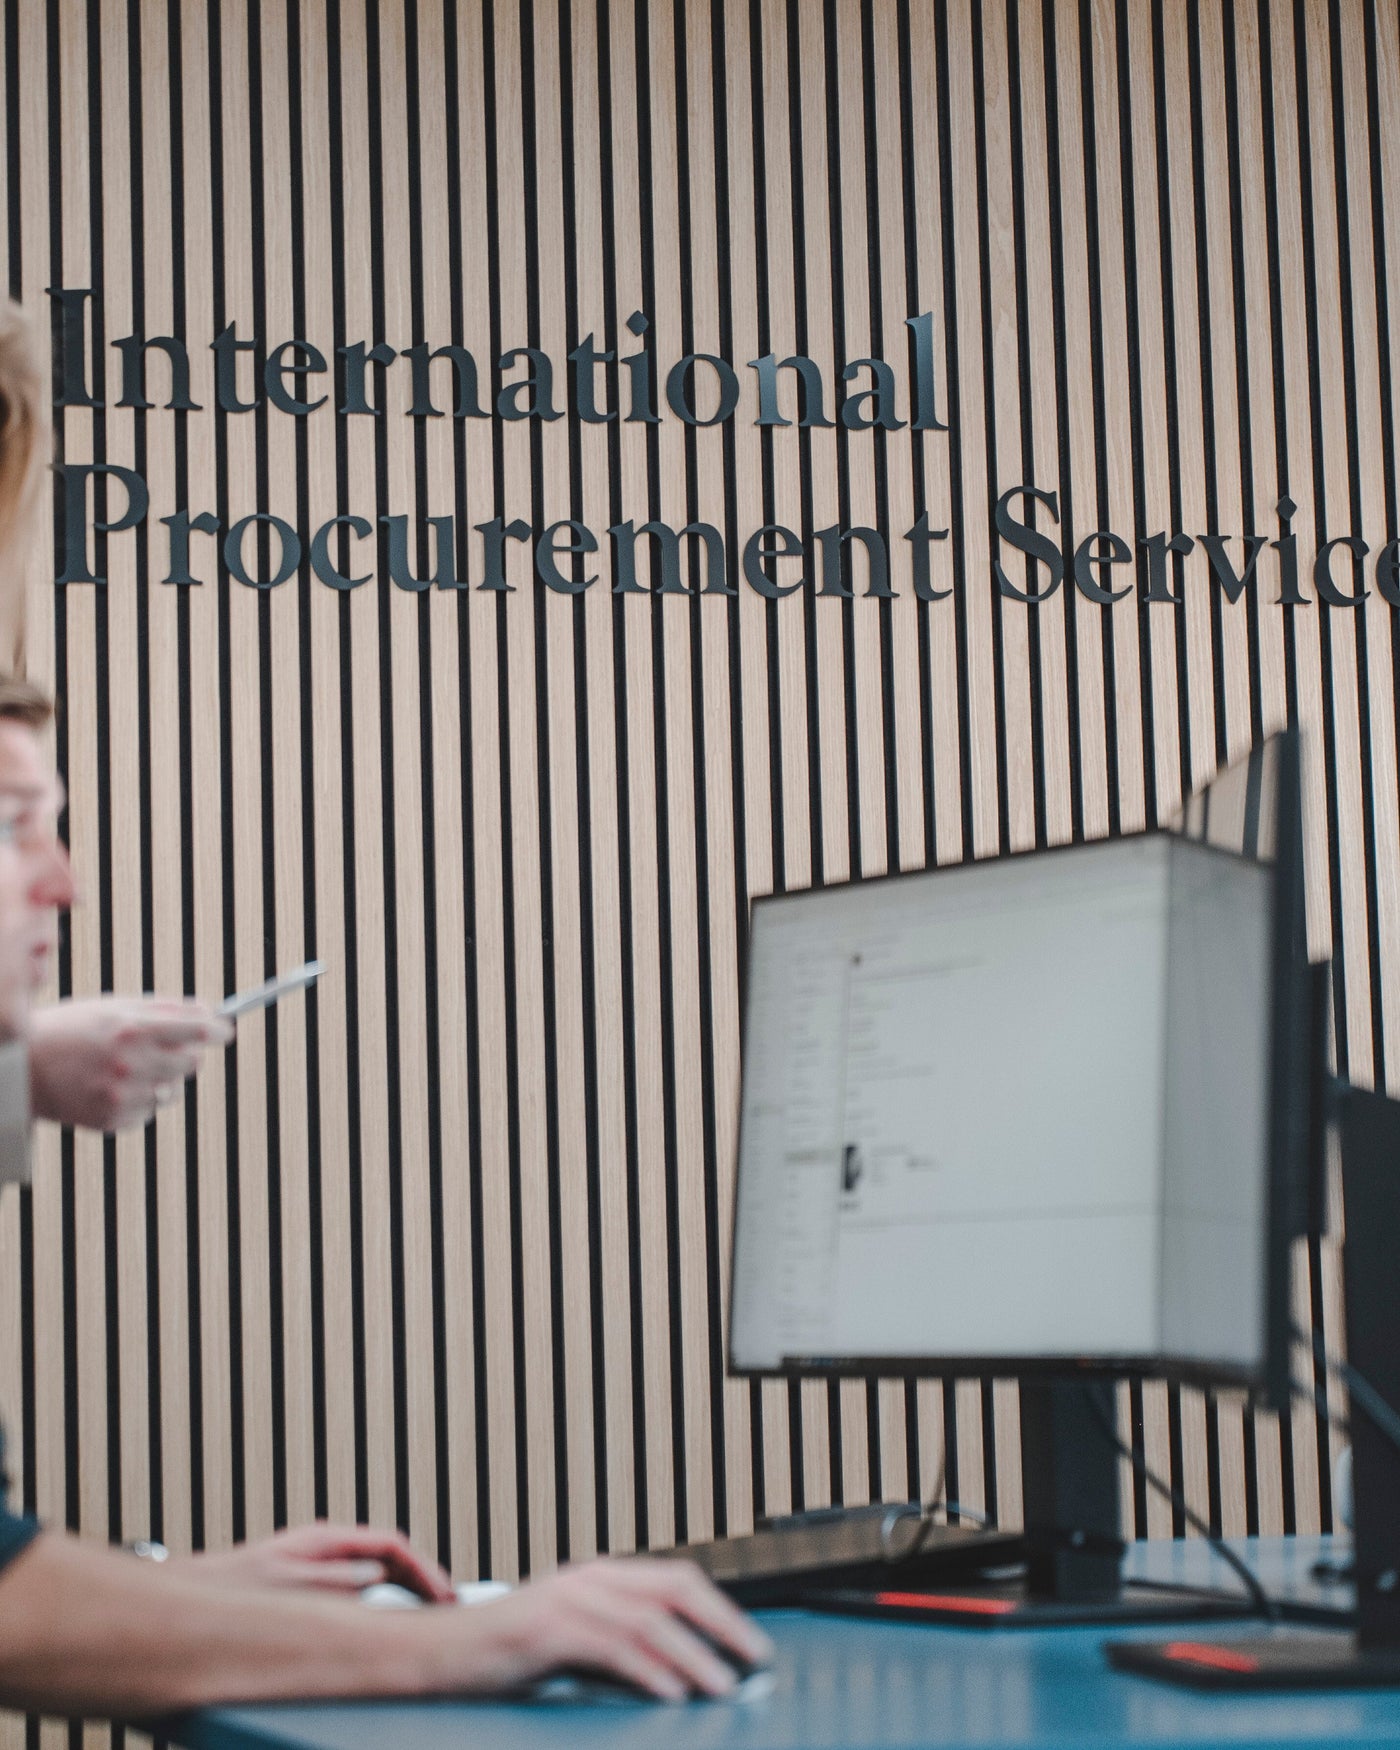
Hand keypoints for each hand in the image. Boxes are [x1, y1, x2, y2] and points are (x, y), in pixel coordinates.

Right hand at [28, 996, 232, 1130]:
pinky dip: (141, 1098)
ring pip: (174, 1089)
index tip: (225, 1030)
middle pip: (193, 1062)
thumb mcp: (113, 1007)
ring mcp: (123, 1096)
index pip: (198, 1032)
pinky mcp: (116, 1120)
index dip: (219, 1030)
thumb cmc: (71, 1030)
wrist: (24, 1070)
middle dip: (185, 1052)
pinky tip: (112, 1087)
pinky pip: (151, 1109)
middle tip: (161, 1046)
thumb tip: (209, 1011)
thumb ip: (164, 1009)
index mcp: (132, 1030)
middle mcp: (131, 1064)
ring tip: (125, 1068)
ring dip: (162, 1078)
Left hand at [173, 1523, 456, 1602]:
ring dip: (402, 1594)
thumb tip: (377, 1575)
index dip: (423, 1570)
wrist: (191, 1599)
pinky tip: (382, 1627)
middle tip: (447, 1606)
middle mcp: (325, 1552)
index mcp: (325, 1542)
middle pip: (389, 1560)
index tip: (444, 1594)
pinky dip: (378, 1606)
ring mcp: (318, 1569)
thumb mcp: (289, 1580)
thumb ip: (335, 1577)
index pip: (391, 1546)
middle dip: (420, 1581)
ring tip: (425, 1617)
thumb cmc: (230, 1588)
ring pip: (375, 1577)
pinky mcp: (309, 1589)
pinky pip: (356, 1595)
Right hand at [437, 1557, 773, 1699]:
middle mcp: (589, 1579)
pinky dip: (648, 1669)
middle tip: (756, 1658)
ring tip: (724, 1686)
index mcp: (598, 1578)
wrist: (436, 1653)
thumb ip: (617, 1649)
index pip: (675, 1579)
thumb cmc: (503, 1655)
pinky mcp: (546, 1628)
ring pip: (650, 1620)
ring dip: (695, 1655)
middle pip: (674, 1589)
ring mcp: (567, 1598)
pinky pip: (611, 1646)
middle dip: (723, 1623)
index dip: (720, 1609)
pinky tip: (672, 1692)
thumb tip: (678, 1674)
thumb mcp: (570, 1644)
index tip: (752, 1642)